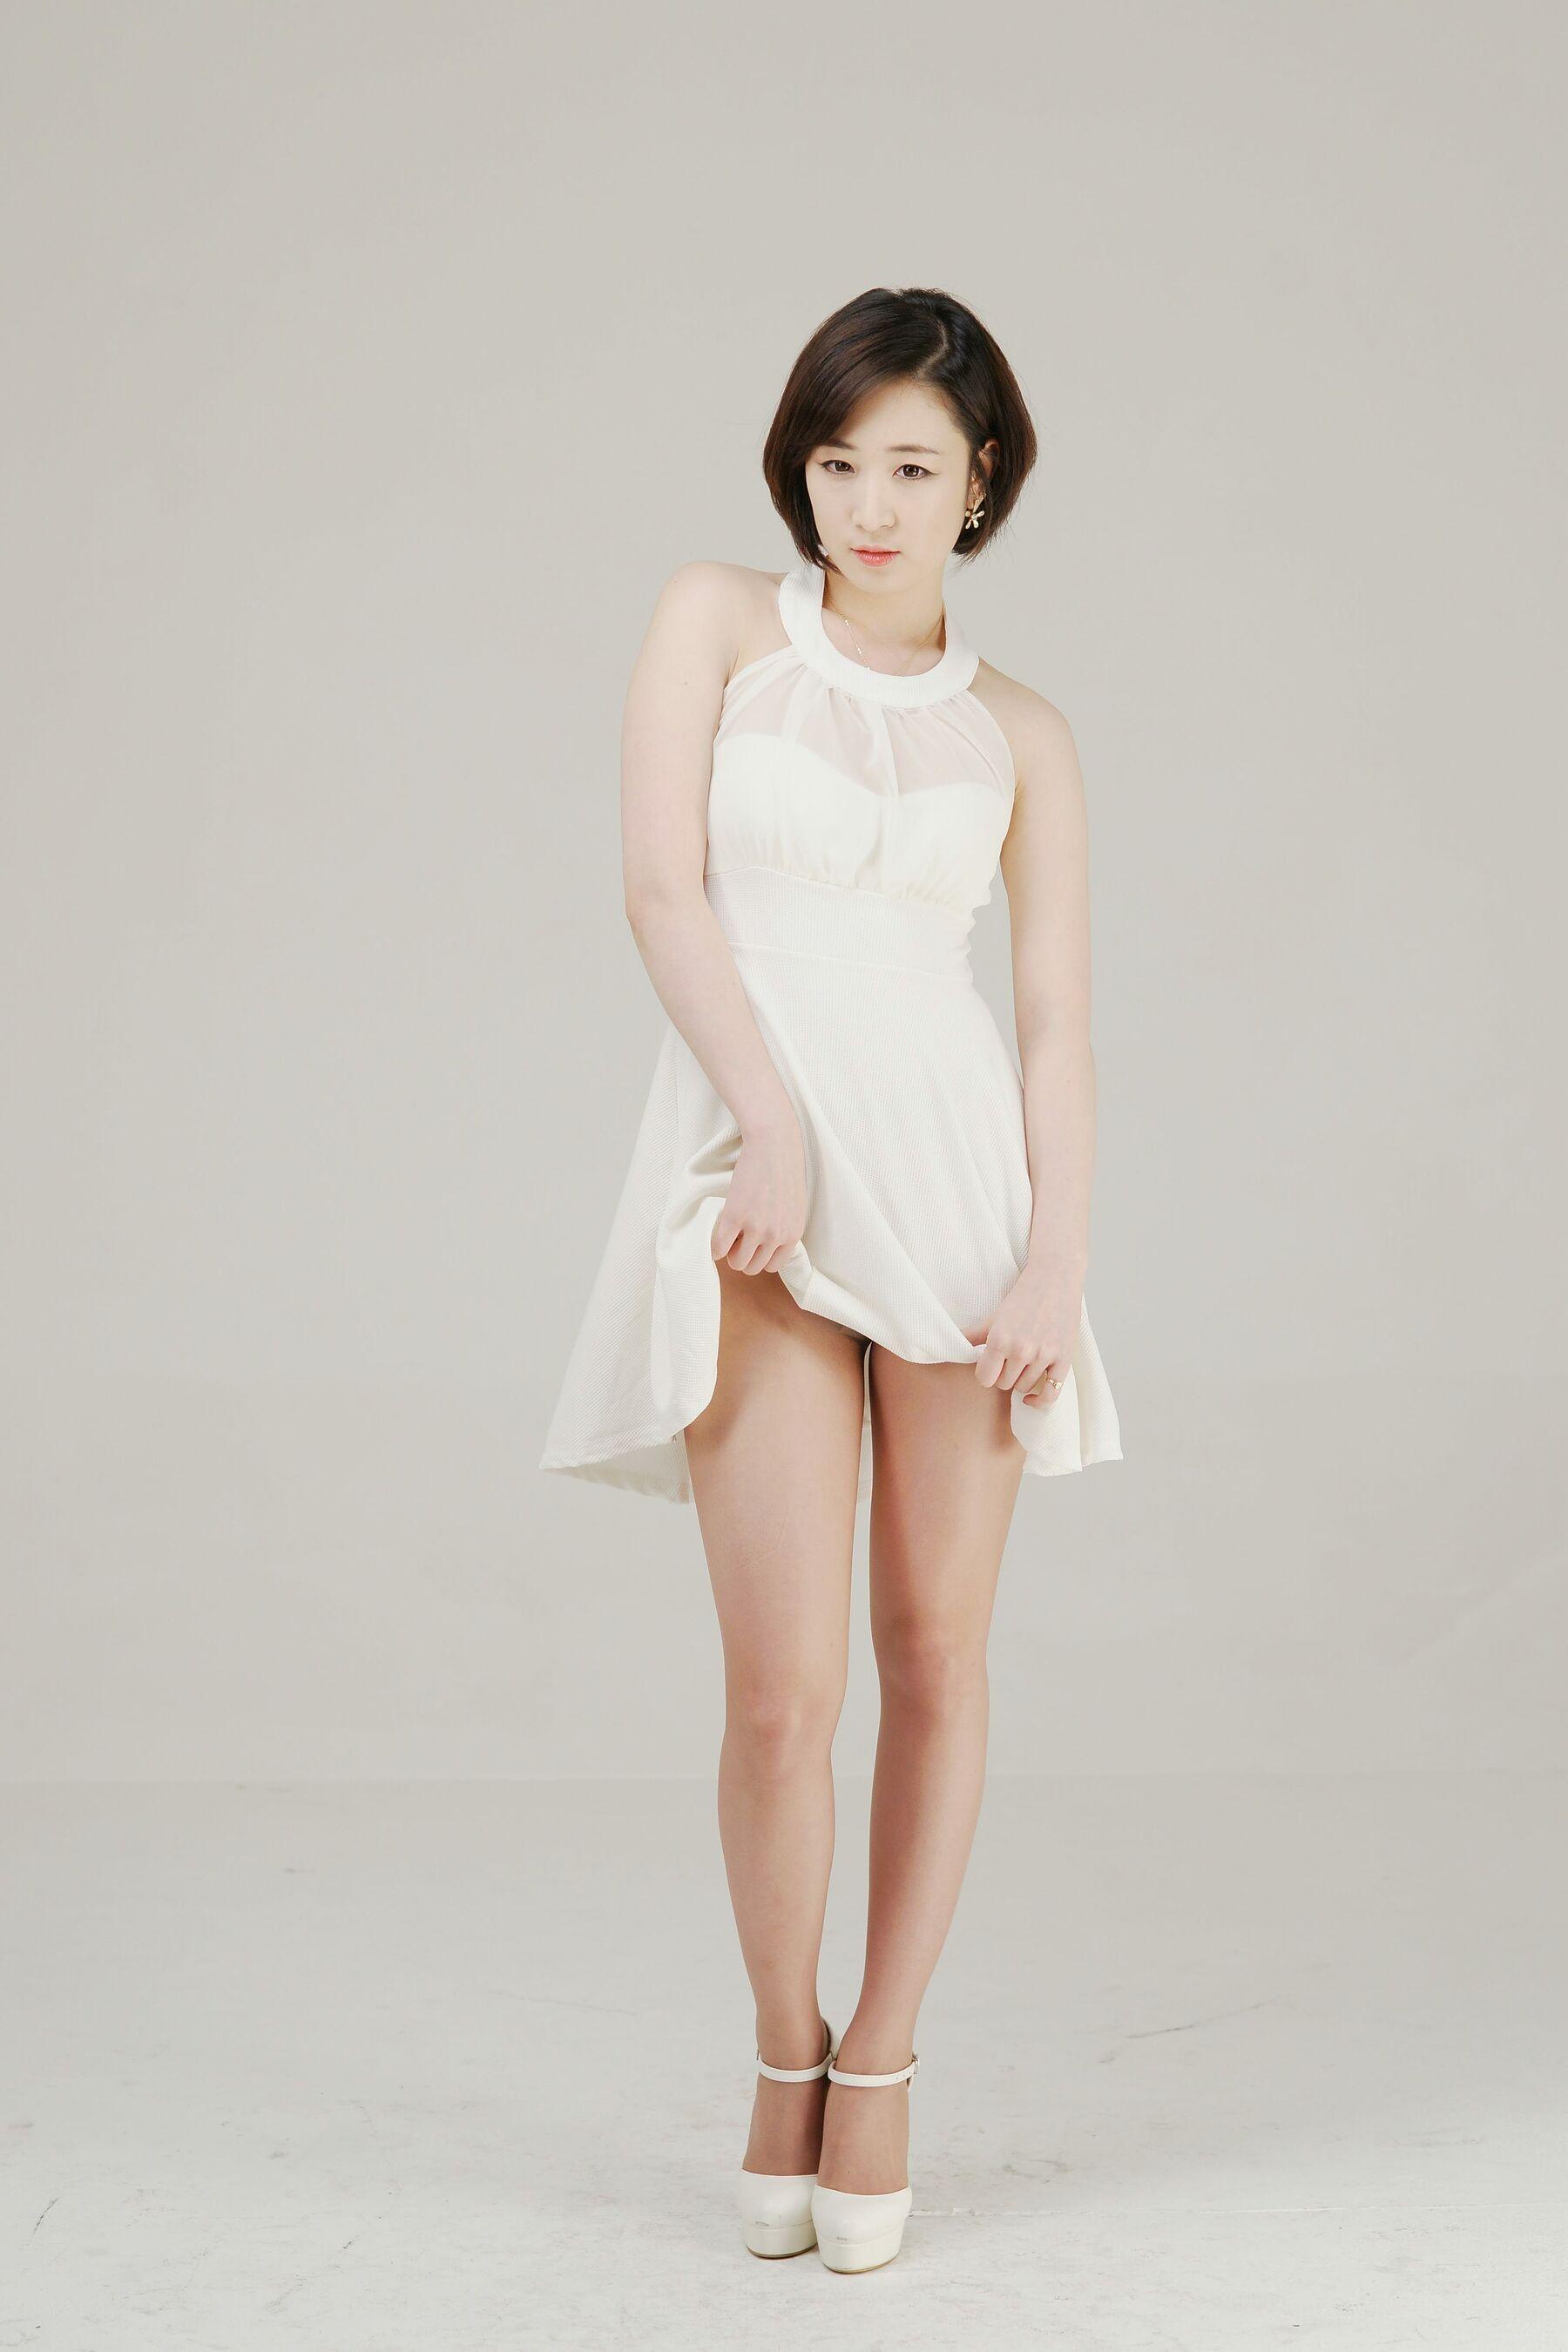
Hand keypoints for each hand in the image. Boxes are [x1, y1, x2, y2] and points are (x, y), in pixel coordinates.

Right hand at [711, 1119, 807, 1274]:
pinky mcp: (735, 1216)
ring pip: (737, 1262)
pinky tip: (716, 1237)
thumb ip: (785, 1228)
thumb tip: (768, 1244)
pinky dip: (714, 1248)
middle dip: (743, 1257)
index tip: (752, 1246)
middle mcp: (776, 1235)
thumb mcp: (794, 1206)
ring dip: (729, 1254)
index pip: (773, 1266)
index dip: (759, 1257)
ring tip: (729, 1236)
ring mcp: (755, 1228)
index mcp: (793, 1234)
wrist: (773, 1144)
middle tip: (737, 1239)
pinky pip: (719, 1247)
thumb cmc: (784, 1169)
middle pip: (753, 1267)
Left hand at [962, 1261, 1080, 1405]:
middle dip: (1003, 1375)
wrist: (1055, 1279)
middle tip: (1008, 1360)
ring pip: (1024, 1387)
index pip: (984, 1378)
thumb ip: (972, 1335)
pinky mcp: (1064, 1359)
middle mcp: (1021, 1350)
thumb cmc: (1024, 1296)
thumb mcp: (994, 1316)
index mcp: (1000, 1339)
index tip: (990, 1366)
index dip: (985, 1374)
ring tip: (1023, 1364)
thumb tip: (946, 1345)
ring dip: (1021, 1380)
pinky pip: (1050, 1394)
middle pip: (1003, 1384)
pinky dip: (1039, 1401)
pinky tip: (1031, 1399)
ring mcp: (1043, 1355)